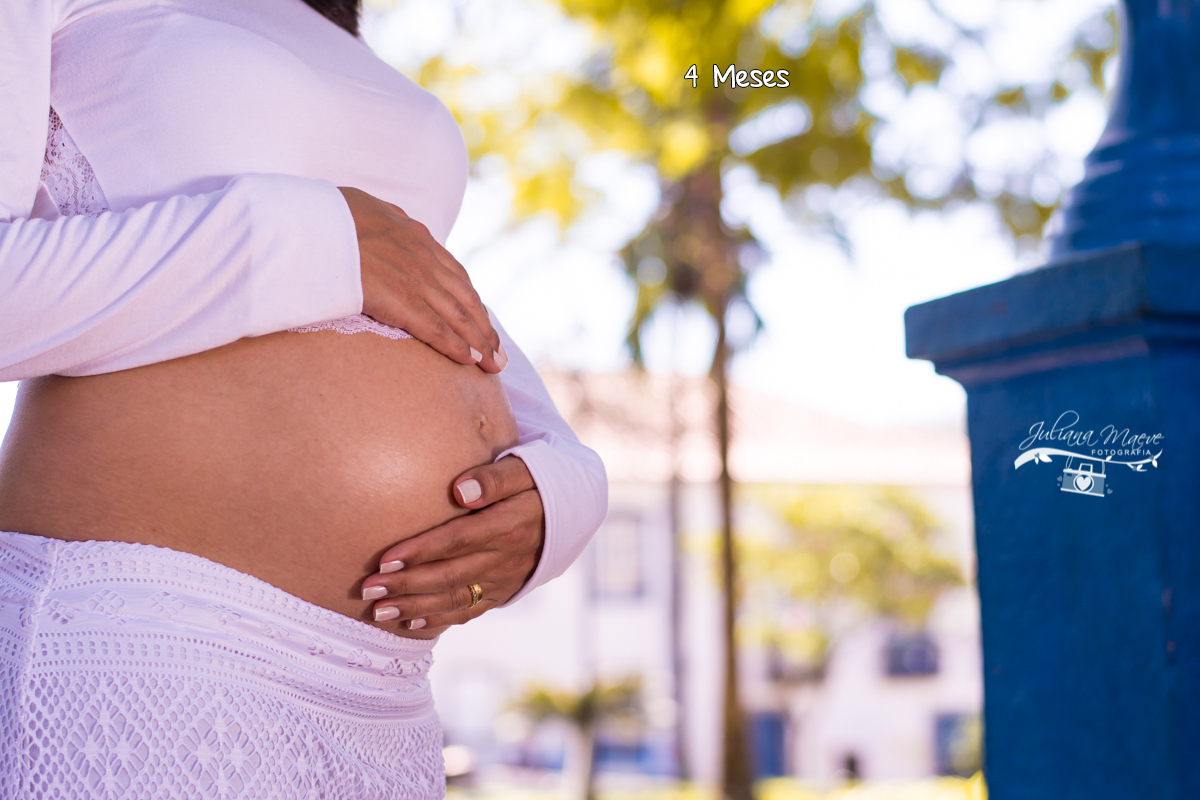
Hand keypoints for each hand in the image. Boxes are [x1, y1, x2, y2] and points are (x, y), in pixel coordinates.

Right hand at [338, 186, 508, 372]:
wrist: (308, 223)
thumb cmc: (322, 217)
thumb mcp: (361, 207)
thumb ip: (379, 217)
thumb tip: (382, 216)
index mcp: (413, 235)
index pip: (454, 273)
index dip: (470, 301)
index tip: (481, 321)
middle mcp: (422, 256)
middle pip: (465, 298)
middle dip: (484, 328)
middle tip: (499, 354)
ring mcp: (413, 277)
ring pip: (458, 315)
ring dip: (480, 343)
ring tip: (493, 366)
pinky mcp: (400, 299)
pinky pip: (436, 328)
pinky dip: (457, 346)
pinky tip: (469, 361)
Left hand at [360, 456, 543, 637]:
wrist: (570, 512)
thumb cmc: (535, 482)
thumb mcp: (524, 468)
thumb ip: (494, 477)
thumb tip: (460, 491)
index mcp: (509, 524)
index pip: (458, 540)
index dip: (421, 550)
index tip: (386, 557)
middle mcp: (506, 558)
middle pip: (450, 574)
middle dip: (407, 584)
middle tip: (369, 589)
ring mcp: (504, 579)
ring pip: (456, 598)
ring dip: (415, 607)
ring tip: (378, 612)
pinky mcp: (502, 592)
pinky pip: (469, 611)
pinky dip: (439, 620)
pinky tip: (409, 624)